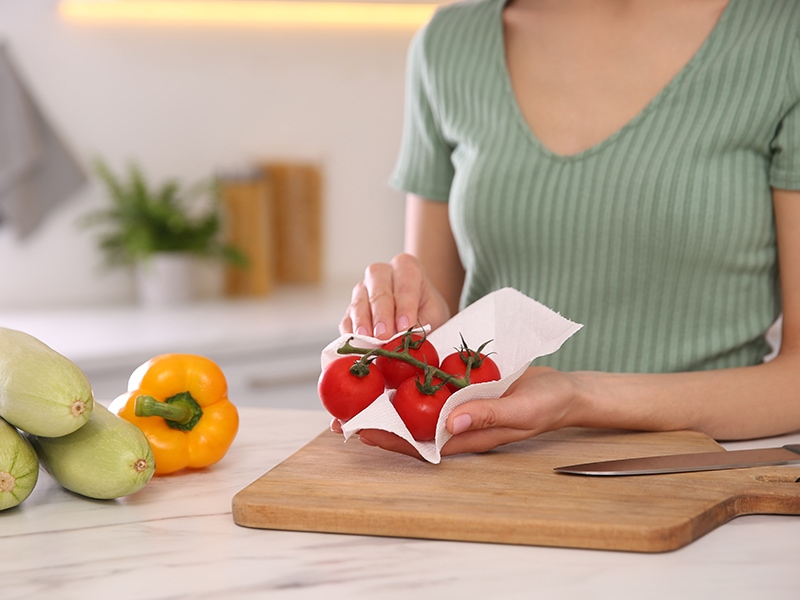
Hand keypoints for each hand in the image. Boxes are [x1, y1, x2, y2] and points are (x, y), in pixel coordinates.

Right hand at [339, 253, 451, 339]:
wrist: (416, 311)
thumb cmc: (426, 309)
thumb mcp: (434, 314)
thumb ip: (424, 323)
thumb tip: (408, 338)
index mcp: (406, 267)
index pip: (405, 284)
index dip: (405, 306)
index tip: (405, 326)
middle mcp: (381, 273)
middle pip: (378, 289)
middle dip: (381, 314)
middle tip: (384, 334)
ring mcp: (363, 289)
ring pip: (359, 302)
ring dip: (363, 322)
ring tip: (367, 339)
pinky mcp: (351, 309)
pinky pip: (347, 318)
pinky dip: (351, 331)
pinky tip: (357, 343)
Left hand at [346, 367, 583, 458]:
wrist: (562, 390)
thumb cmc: (546, 404)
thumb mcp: (521, 410)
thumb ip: (489, 416)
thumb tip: (451, 423)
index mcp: (466, 436)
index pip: (419, 443)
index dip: (388, 440)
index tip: (359, 433)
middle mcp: (455, 423)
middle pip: (408, 428)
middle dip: (376, 424)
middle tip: (340, 419)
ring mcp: (457, 407)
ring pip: (414, 409)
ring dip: (386, 403)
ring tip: (353, 396)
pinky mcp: (462, 388)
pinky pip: (430, 387)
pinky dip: (408, 381)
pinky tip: (388, 370)